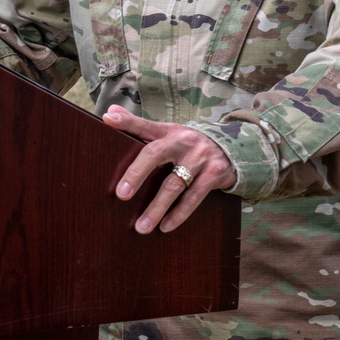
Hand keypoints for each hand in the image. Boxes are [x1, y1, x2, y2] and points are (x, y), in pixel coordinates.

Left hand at [102, 105, 235, 234]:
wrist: (231, 149)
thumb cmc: (187, 145)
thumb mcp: (167, 133)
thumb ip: (138, 126)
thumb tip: (110, 113)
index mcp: (168, 131)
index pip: (144, 125)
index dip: (126, 121)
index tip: (108, 120)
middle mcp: (182, 141)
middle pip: (155, 154)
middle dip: (136, 174)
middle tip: (121, 194)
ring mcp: (199, 157)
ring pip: (174, 184)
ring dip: (157, 207)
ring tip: (141, 226)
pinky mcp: (214, 174)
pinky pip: (193, 197)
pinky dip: (179, 214)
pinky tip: (165, 227)